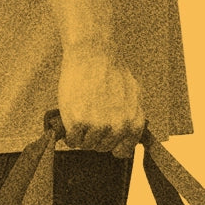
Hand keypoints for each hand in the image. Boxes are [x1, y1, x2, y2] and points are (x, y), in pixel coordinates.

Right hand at [58, 42, 144, 157]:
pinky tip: (73, 118)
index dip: (112, 143)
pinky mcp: (79, 123)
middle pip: (102, 147)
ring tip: (82, 114)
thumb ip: (132, 116)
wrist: (92, 53)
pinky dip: (70, 133)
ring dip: (82, 134)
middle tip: (91, 116)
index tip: (106, 136)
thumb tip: (129, 132)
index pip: (122, 151)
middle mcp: (118, 127)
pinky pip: (73, 141)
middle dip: (96, 135)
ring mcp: (98, 126)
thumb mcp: (133, 94)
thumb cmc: (110, 69)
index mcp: (133, 122)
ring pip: (87, 145)